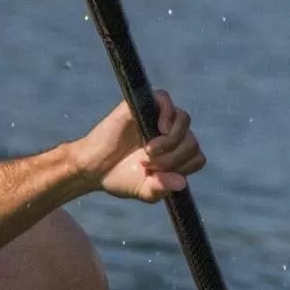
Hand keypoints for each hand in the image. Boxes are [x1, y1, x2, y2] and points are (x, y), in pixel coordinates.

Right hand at [69, 91, 205, 202]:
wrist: (92, 168)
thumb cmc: (120, 177)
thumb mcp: (145, 191)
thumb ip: (162, 188)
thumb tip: (181, 182)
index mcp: (175, 152)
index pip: (197, 157)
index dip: (183, 168)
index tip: (160, 175)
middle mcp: (169, 133)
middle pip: (192, 141)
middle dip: (173, 158)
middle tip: (148, 164)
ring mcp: (156, 117)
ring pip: (184, 120)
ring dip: (170, 141)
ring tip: (148, 151)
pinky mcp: (139, 106)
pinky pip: (164, 98)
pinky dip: (167, 113)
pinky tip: (158, 129)